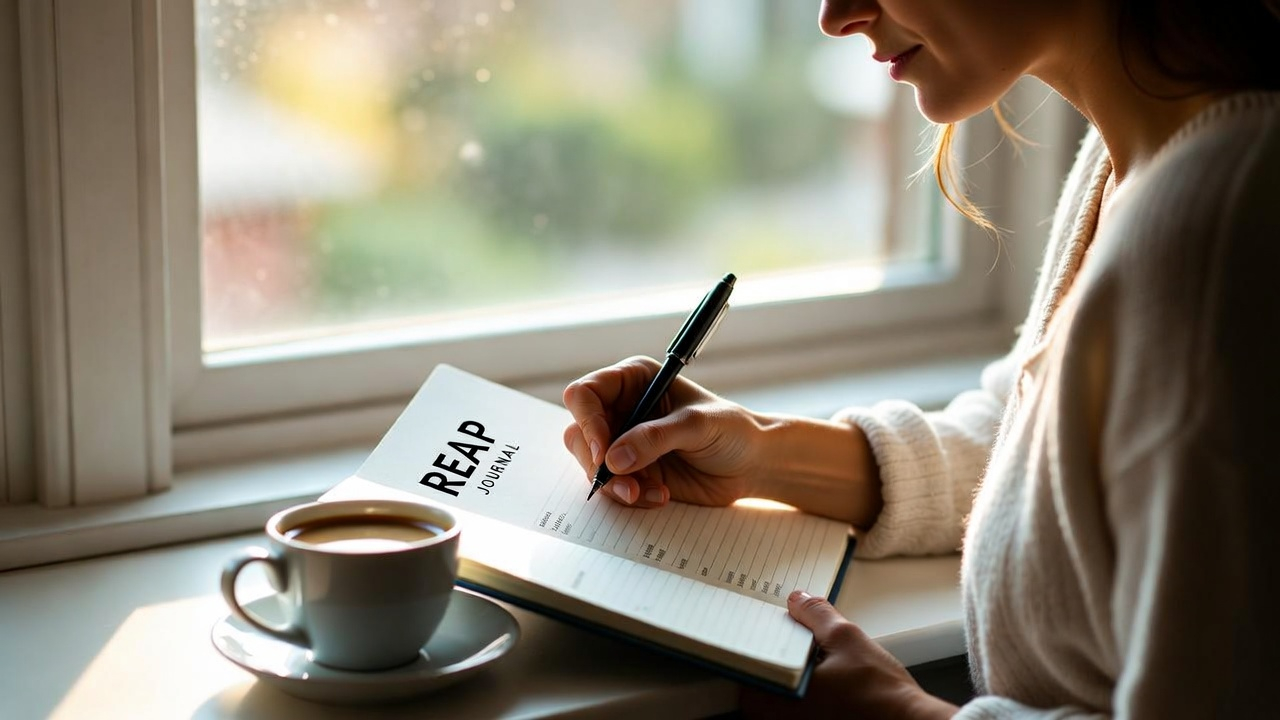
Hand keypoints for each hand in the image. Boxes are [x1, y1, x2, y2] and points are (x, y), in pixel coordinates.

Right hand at [562, 356, 772, 507]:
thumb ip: (655, 438)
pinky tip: (660, 496)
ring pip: (590, 465)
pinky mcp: (631, 472)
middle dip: (596, 463)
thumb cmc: (732, 430)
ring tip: (647, 493)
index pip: (585, 394)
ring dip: (614, 485)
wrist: (752, 465)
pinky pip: (611, 488)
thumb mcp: (697, 425)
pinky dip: (630, 497)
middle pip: (579, 433)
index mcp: (633, 381)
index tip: (603, 451)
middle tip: (625, 483)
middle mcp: (622, 409)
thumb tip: (613, 458)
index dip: (587, 421)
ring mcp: (624, 443)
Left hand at [740, 591, 958, 719]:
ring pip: (780, 696)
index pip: (747, 671)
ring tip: (809, 653)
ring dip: (790, 673)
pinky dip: (804, 689)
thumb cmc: (880, 693)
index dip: (752, 647)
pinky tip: (823, 671)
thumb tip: (797, 600)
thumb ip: (815, 615)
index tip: (760, 630)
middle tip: (786, 636)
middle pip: (762, 683)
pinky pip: (797, 706)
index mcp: (778, 703)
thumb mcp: (845, 638)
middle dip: (774, 658)